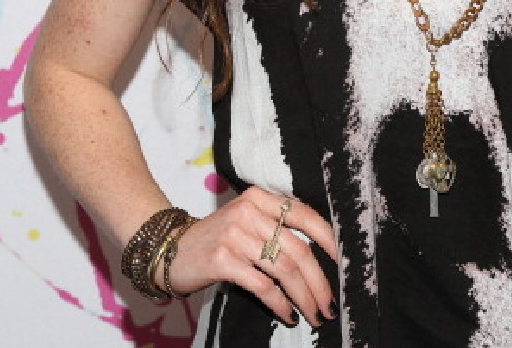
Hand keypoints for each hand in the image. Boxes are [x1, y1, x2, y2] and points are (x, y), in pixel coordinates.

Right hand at [163, 187, 337, 327]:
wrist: (170, 248)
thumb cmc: (216, 238)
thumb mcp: (246, 221)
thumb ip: (275, 227)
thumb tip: (318, 254)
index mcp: (259, 198)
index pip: (303, 213)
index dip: (327, 237)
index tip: (341, 260)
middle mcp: (249, 211)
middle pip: (297, 248)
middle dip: (319, 280)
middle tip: (328, 303)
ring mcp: (235, 234)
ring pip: (284, 269)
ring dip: (304, 296)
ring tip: (313, 313)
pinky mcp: (223, 259)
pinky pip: (262, 285)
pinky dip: (279, 303)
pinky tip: (287, 314)